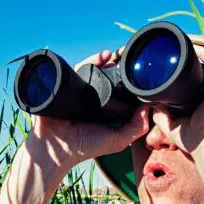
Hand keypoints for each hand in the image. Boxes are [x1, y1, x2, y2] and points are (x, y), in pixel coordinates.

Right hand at [26, 49, 150, 169]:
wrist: (55, 147)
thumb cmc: (85, 146)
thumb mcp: (117, 140)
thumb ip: (137, 127)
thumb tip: (148, 106)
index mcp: (105, 109)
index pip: (119, 90)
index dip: (128, 81)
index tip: (136, 74)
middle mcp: (92, 98)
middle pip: (106, 77)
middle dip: (116, 67)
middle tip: (124, 62)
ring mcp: (79, 91)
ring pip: (93, 70)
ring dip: (103, 60)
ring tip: (111, 56)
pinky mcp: (67, 85)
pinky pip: (78, 68)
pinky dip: (90, 60)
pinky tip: (101, 57)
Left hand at [145, 45, 203, 161]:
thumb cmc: (200, 143)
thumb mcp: (177, 126)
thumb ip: (165, 115)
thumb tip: (152, 105)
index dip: (186, 70)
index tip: (166, 64)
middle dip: (187, 59)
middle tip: (164, 55)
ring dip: (190, 51)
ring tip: (169, 49)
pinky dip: (197, 49)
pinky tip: (181, 47)